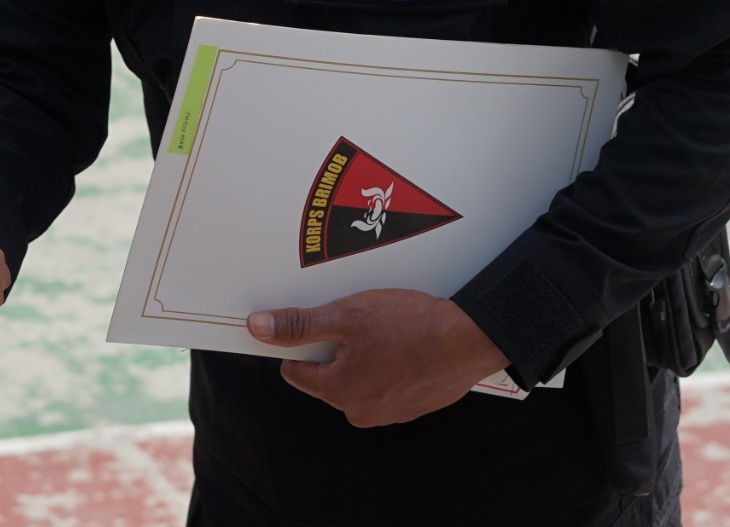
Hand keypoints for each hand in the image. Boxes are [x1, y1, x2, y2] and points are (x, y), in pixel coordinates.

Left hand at [248, 289, 509, 427]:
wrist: (470, 341)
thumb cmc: (411, 328)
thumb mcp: (347, 316)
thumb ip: (300, 325)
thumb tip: (259, 327)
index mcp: (337, 390)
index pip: (296, 370)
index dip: (301, 343)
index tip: (315, 324)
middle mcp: (358, 410)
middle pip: (328, 374)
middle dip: (338, 347)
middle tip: (360, 320)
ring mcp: (387, 413)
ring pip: (359, 377)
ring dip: (365, 355)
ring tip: (386, 330)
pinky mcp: (410, 407)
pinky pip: (386, 383)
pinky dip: (389, 364)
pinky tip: (404, 344)